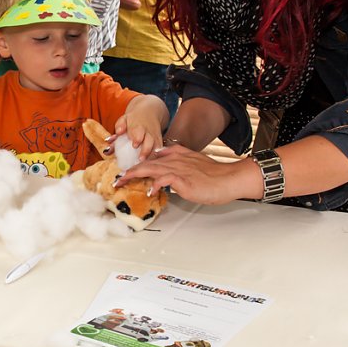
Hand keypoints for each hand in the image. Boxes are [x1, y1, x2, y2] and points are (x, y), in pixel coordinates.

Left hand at [112, 111, 162, 161]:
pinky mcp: (160, 143)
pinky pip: (161, 151)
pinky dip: (158, 158)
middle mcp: (149, 133)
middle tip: (141, 159)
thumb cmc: (133, 119)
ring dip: (152, 157)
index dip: (138, 138)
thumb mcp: (124, 119)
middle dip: (146, 150)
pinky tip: (153, 166)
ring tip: (147, 166)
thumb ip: (120, 126)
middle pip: (150, 142)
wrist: (149, 112)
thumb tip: (116, 134)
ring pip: (157, 148)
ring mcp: (156, 138)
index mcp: (139, 126)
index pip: (139, 132)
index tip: (134, 145)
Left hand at [115, 144, 248, 204]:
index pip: (153, 158)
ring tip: (123, 182)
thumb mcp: (195, 162)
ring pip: (151, 168)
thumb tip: (166, 169)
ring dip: (134, 175)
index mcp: (177, 155)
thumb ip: (180, 161)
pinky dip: (155, 184)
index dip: (138, 164)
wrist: (229, 178)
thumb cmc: (215, 175)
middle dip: (130, 171)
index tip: (127, 171)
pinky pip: (165, 179)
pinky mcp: (184, 179)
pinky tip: (150, 191)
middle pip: (147, 163)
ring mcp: (179, 168)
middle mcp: (175, 159)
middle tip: (118, 179)